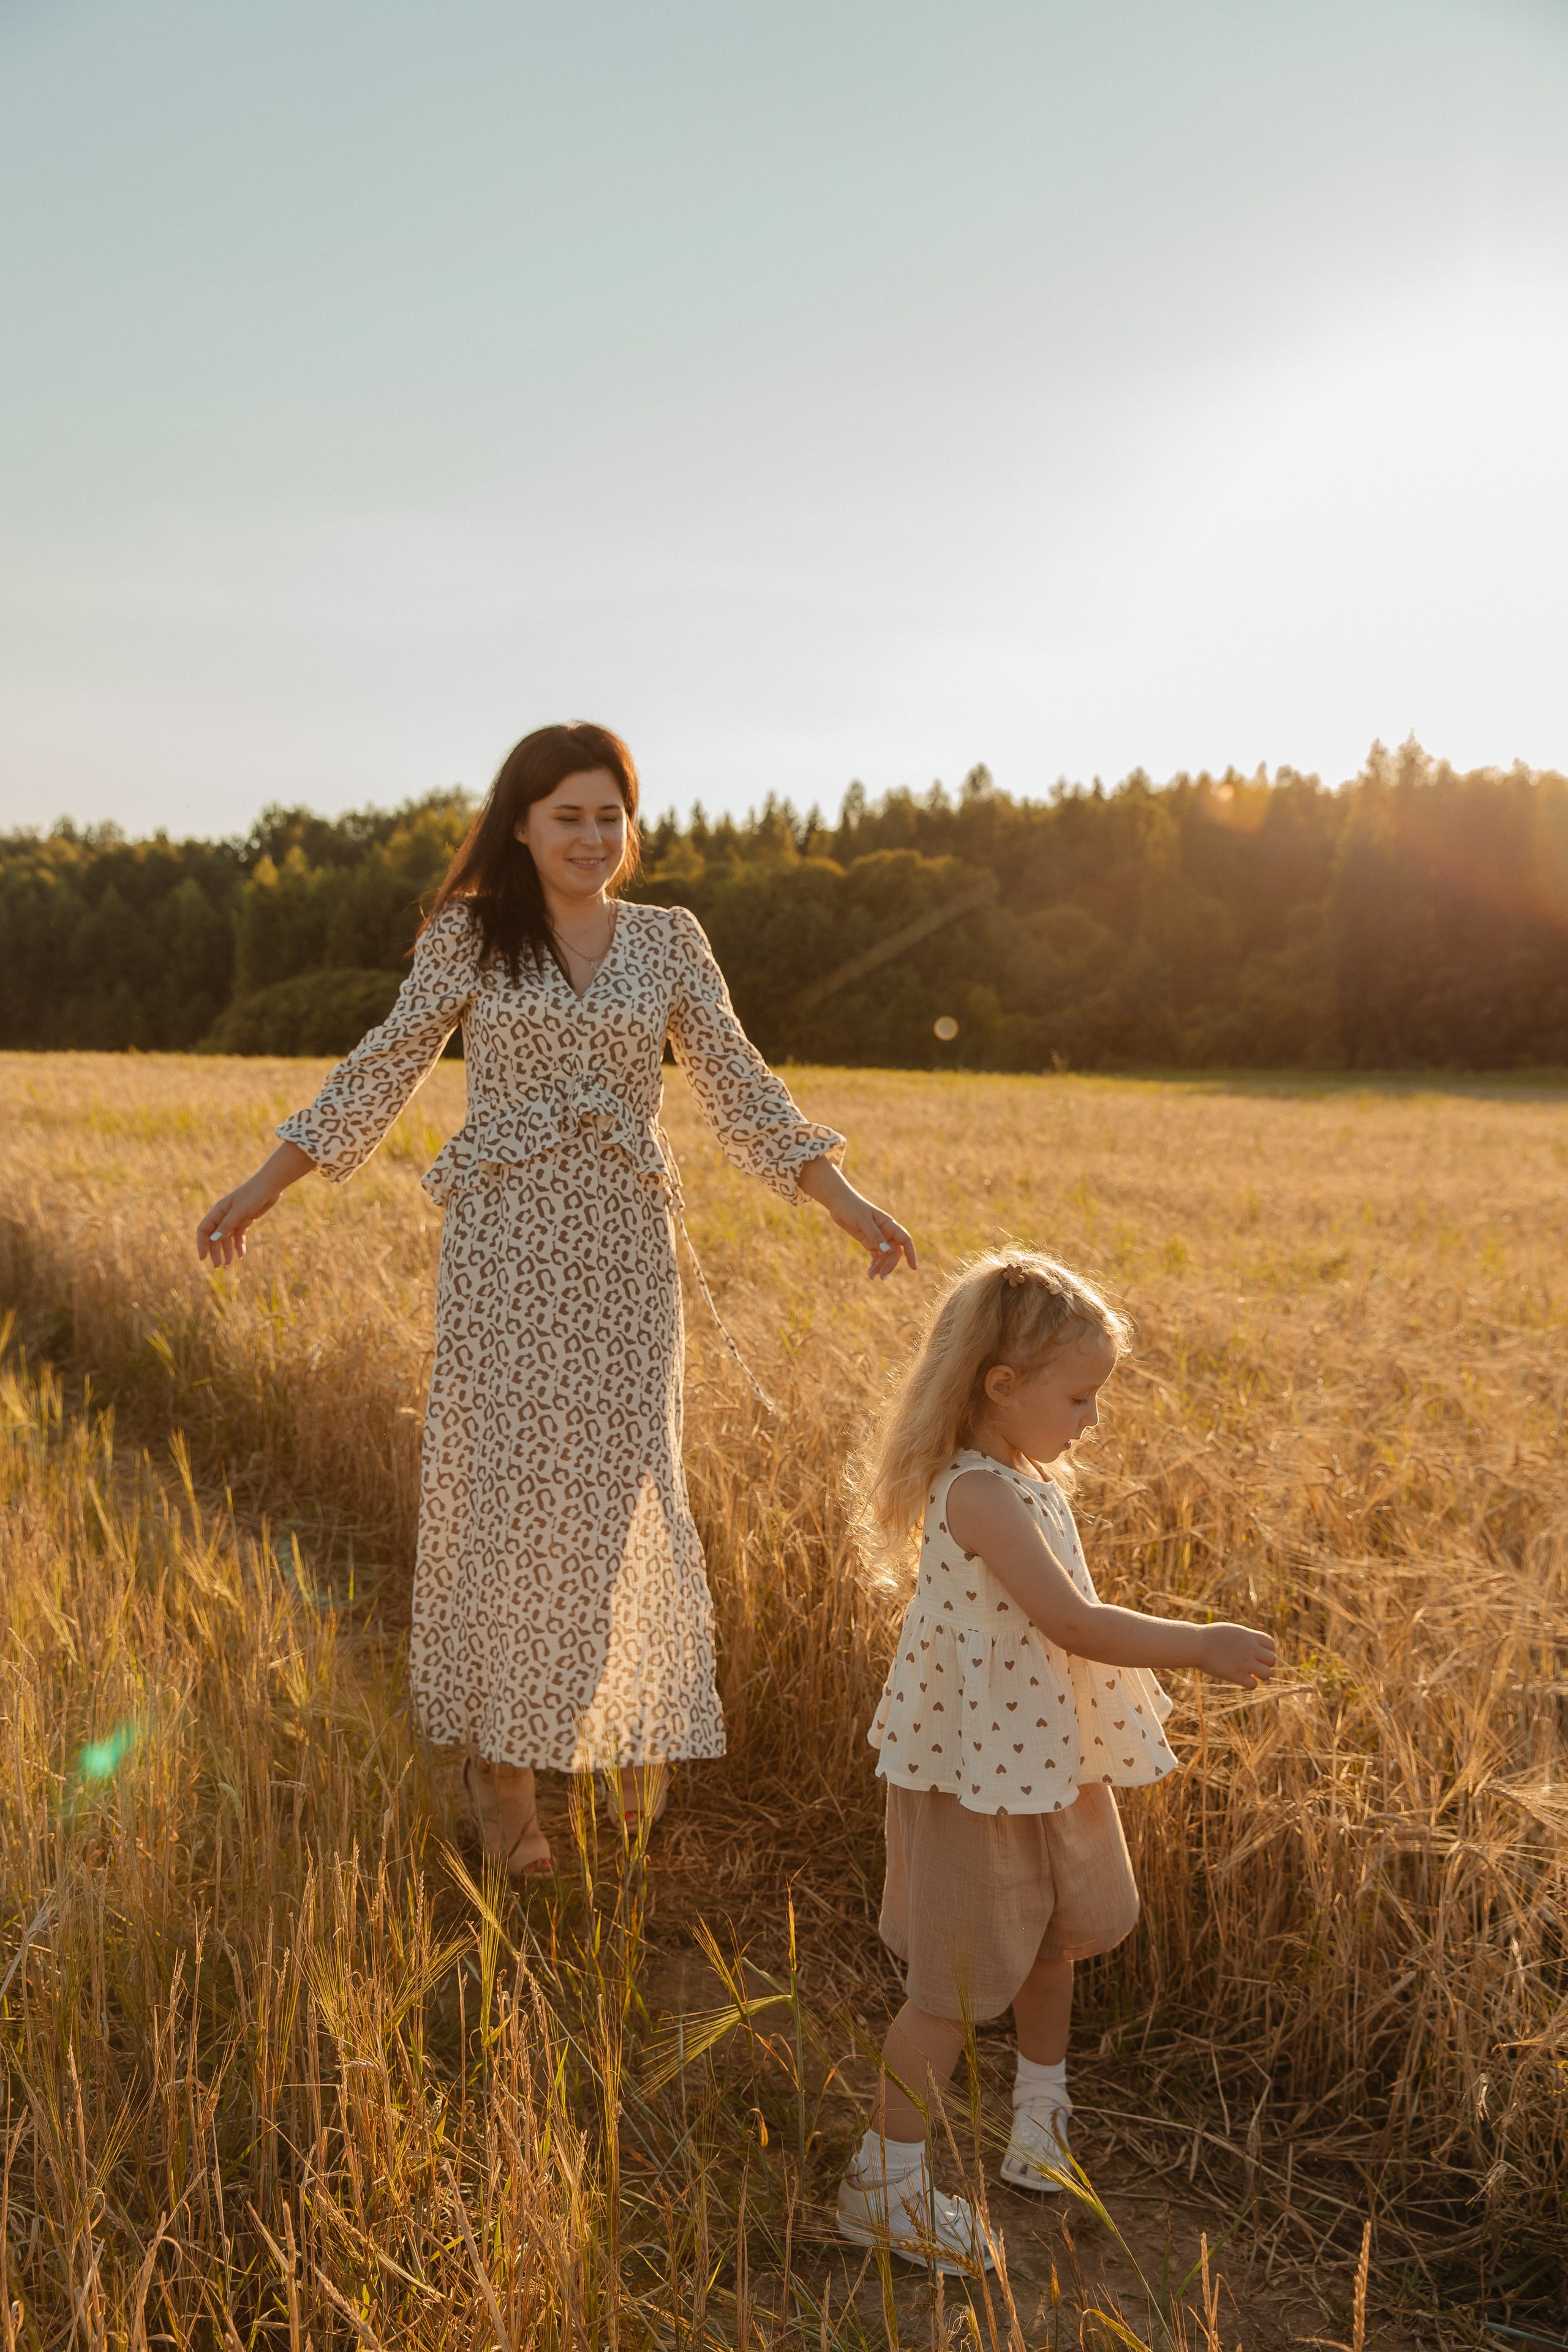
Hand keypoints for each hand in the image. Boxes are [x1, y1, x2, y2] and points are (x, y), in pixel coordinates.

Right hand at [196, 1141, 315, 1266]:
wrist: (271, 1185)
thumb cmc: (253, 1194)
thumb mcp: (239, 1211)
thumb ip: (226, 1225)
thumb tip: (213, 1239)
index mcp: (218, 1211)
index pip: (204, 1230)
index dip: (202, 1244)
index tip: (203, 1258)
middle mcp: (224, 1215)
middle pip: (215, 1237)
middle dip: (215, 1252)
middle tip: (218, 1267)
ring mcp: (235, 1218)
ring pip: (227, 1238)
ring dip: (227, 1251)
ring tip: (230, 1264)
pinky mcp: (246, 1220)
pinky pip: (239, 1236)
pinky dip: (239, 1245)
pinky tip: (241, 1255)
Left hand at [797, 1159, 916, 1280]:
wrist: (838, 1202)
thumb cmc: (852, 1208)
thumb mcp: (863, 1221)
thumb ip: (875, 1236)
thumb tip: (887, 1251)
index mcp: (889, 1224)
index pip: (905, 1240)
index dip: (911, 1253)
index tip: (913, 1268)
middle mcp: (886, 1232)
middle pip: (895, 1252)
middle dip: (890, 1265)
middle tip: (881, 1277)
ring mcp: (877, 1237)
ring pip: (885, 1256)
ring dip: (881, 1267)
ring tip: (871, 1276)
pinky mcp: (868, 1241)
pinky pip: (876, 1255)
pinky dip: (875, 1264)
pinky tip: (870, 1272)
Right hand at [1198, 1623, 1277, 1688]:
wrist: (1196, 1644)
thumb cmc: (1209, 1637)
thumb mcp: (1230, 1631)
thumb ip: (1244, 1638)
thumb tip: (1251, 1643)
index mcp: (1249, 1636)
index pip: (1271, 1644)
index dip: (1268, 1651)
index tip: (1258, 1655)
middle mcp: (1251, 1649)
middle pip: (1272, 1660)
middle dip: (1265, 1664)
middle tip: (1254, 1666)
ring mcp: (1245, 1662)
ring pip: (1267, 1674)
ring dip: (1261, 1676)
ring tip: (1251, 1675)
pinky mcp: (1236, 1675)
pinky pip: (1253, 1685)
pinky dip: (1250, 1684)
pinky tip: (1242, 1680)